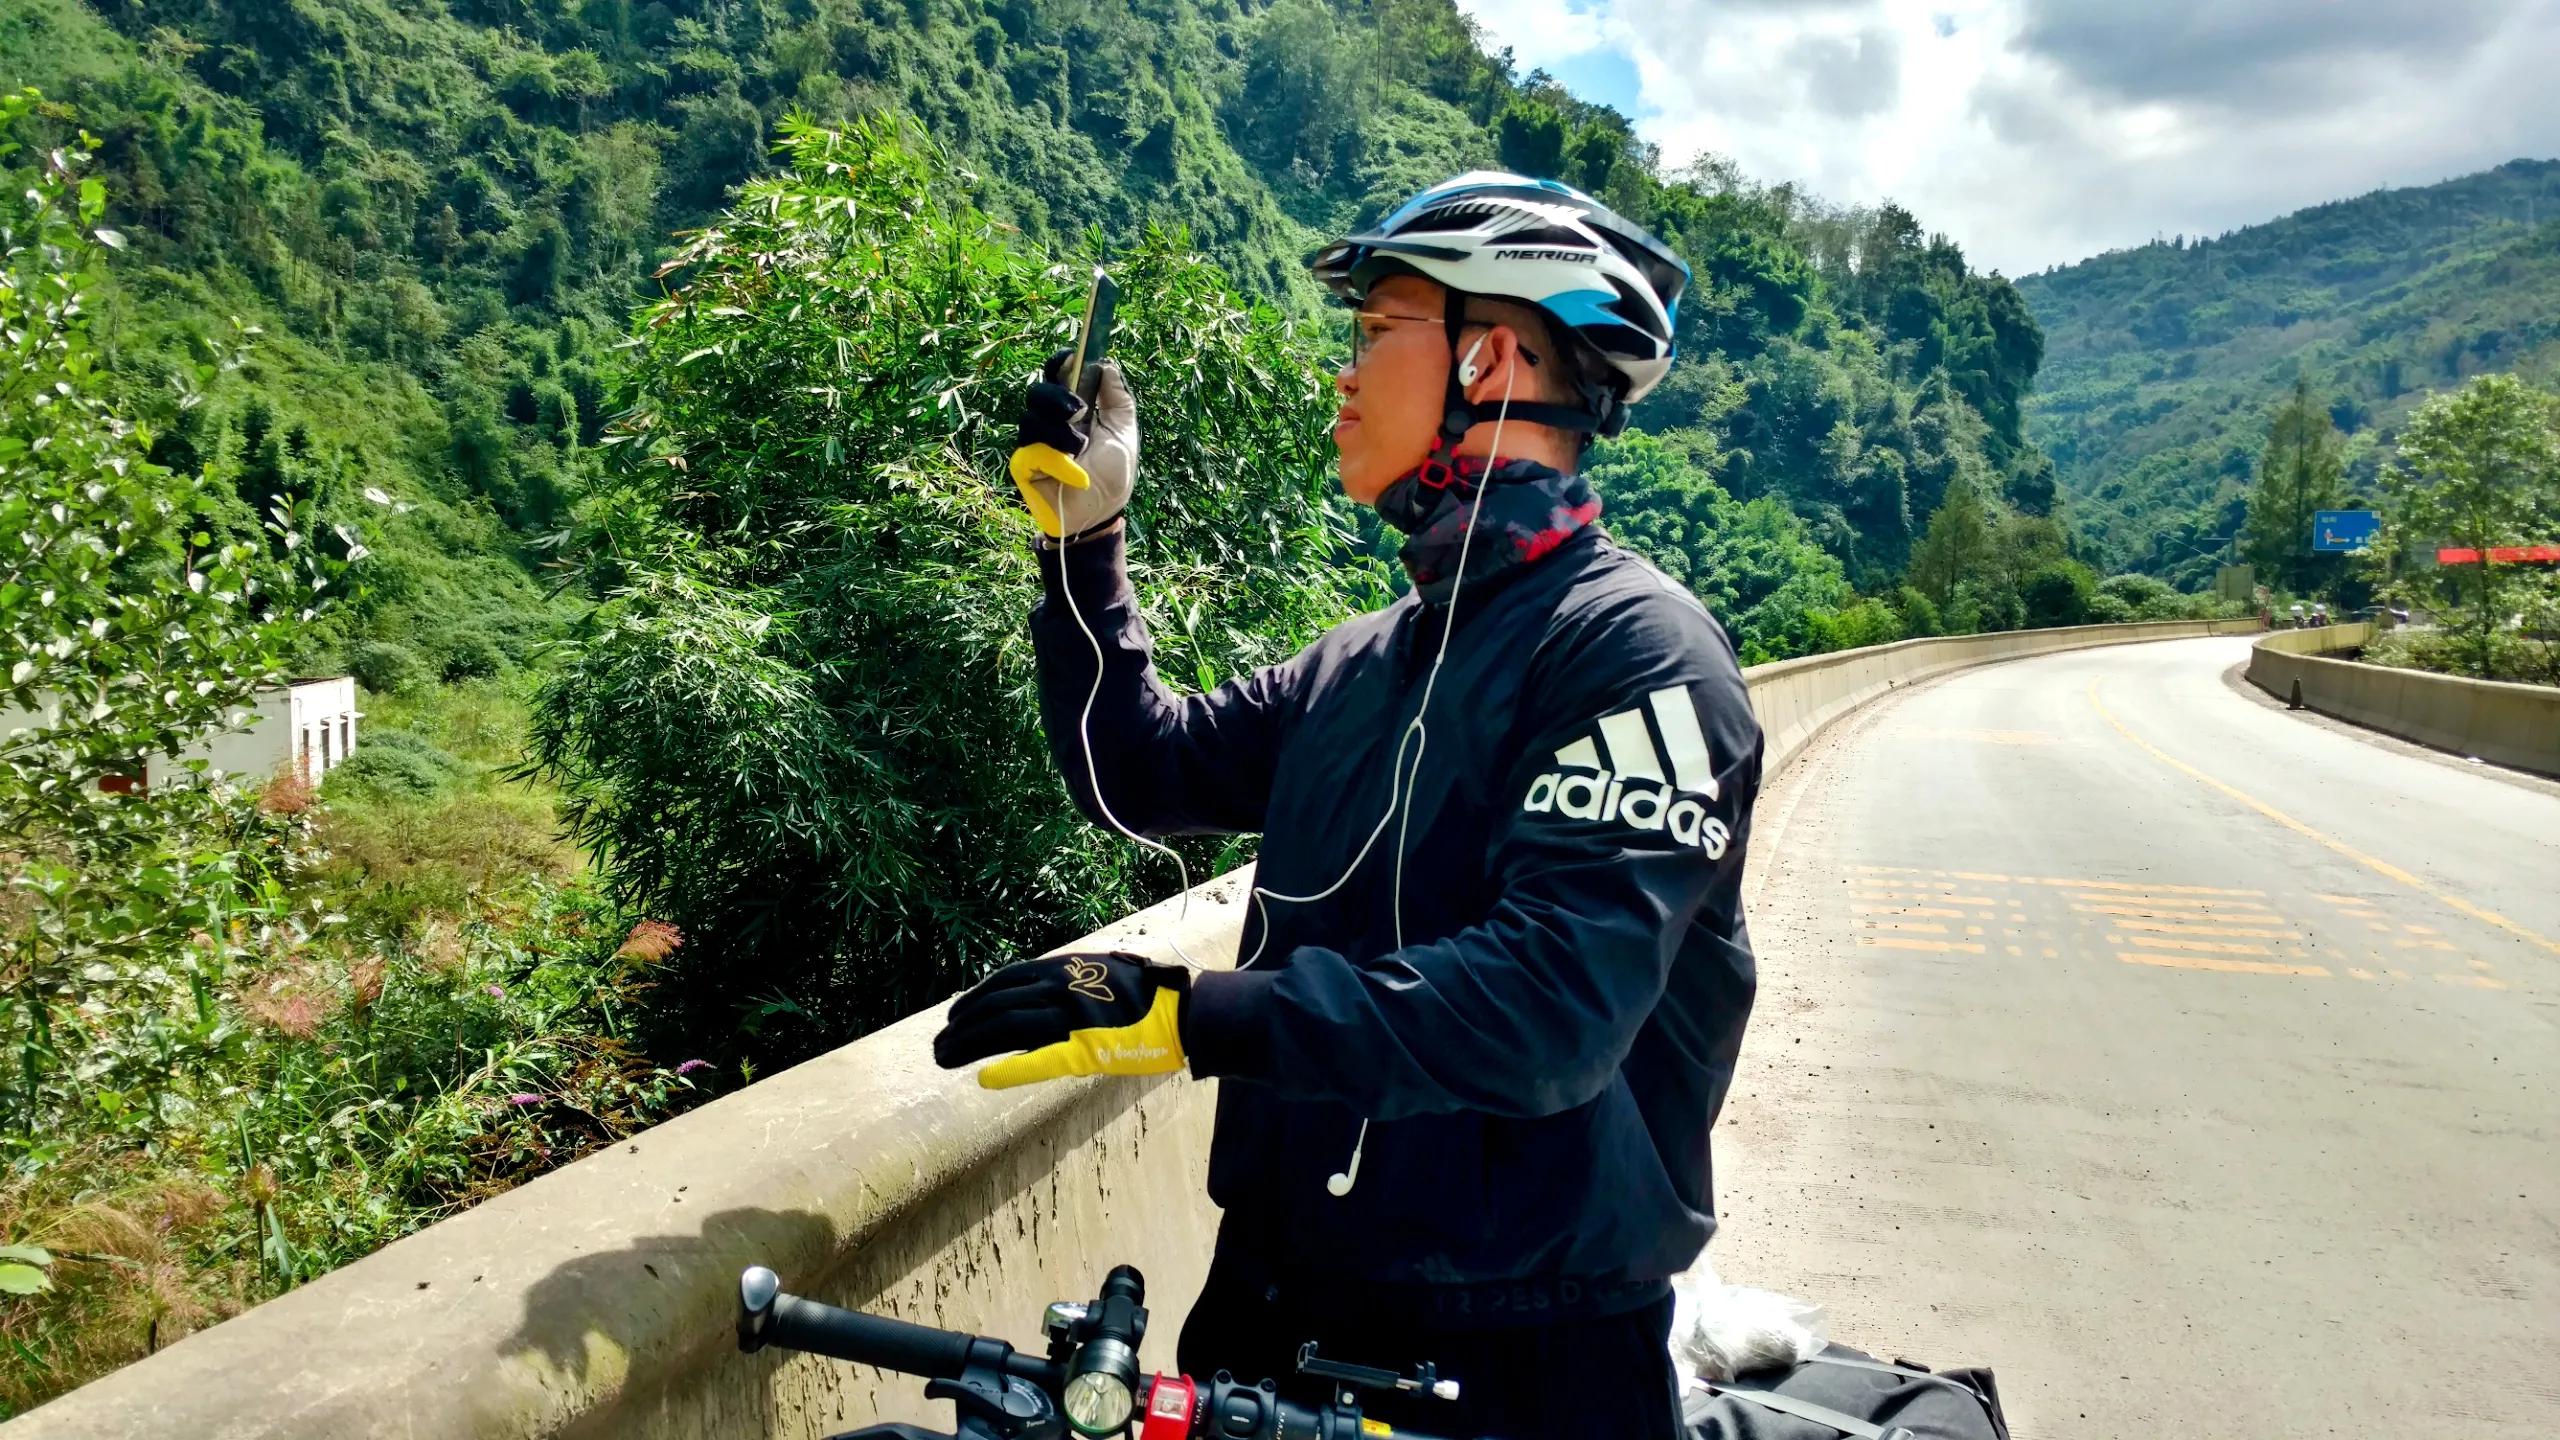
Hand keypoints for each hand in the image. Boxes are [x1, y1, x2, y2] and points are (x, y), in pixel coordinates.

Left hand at [933, 951, 1189, 1088]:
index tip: (953, 1019)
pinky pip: (1040, 1058)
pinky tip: (986, 1078)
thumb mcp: (1094, 974)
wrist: (1182, 1009)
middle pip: (995, 1004)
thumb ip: (1059, 984)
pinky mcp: (1086, 1047)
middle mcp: (1059, 987)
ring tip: (946, 1057)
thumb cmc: (1142, 994)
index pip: (1002, 982)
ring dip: (970, 1043)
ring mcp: (1071, 1016)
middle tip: (940, 1045)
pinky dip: (1010, 1069)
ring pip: (1006, 1026)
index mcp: (1061, 969)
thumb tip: (1025, 999)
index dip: (973, 1000)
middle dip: (962, 1025)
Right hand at [1008, 351, 1135, 539]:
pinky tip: (1075, 475)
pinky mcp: (1023, 466)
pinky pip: (1032, 452)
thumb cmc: (1111, 474)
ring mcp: (1033, 443)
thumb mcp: (1123, 432)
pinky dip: (1058, 462)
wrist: (1102, 513)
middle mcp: (1048, 422)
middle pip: (1037, 392)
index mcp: (1070, 409)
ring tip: (1081, 451)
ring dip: (1062, 435)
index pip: (1056, 375)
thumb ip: (1118, 399)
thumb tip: (1107, 365)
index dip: (1060, 363)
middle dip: (1056, 396)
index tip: (1072, 359)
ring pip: (1031, 420)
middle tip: (1078, 410)